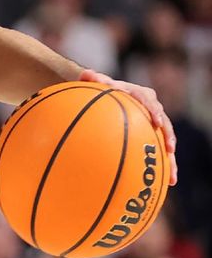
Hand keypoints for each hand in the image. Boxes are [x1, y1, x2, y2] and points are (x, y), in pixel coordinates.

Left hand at [80, 69, 177, 184]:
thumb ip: (92, 79)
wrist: (102, 95)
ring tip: (172, 176)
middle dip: (168, 137)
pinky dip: (162, 166)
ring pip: (164, 141)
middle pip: (164, 124)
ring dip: (170, 160)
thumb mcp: (94, 83)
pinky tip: (166, 184)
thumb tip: (86, 73)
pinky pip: (156, 152)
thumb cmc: (97, 89)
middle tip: (170, 149)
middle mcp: (151, 109)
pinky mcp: (149, 136)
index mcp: (140, 94)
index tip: (157, 122)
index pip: (149, 101)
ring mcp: (152, 124)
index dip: (155, 112)